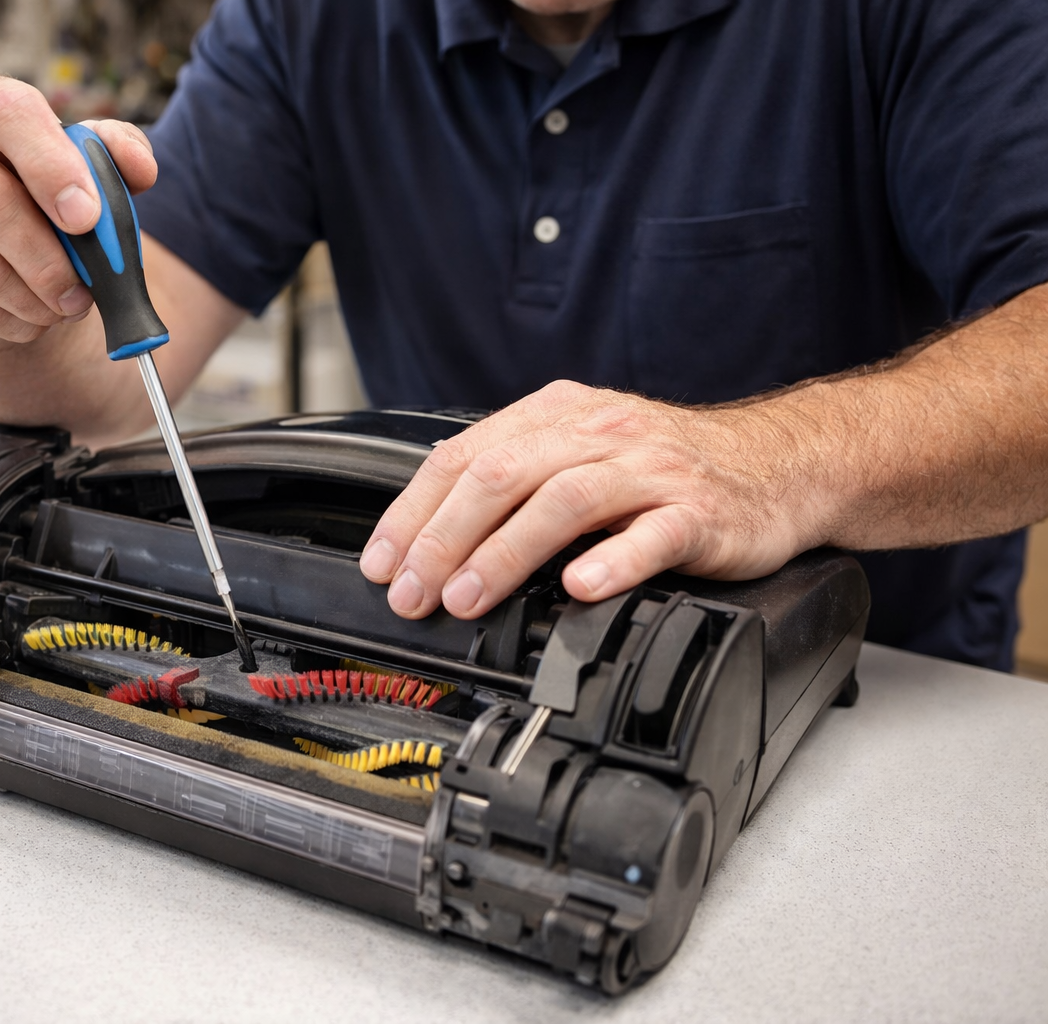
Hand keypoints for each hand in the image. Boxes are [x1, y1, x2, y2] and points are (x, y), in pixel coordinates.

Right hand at [0, 76, 156, 342]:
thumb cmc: (40, 184)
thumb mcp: (84, 157)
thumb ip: (118, 153)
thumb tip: (139, 171)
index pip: (8, 118)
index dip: (50, 168)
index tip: (86, 218)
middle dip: (46, 261)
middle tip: (82, 294)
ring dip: (29, 302)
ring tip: (61, 308)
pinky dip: (2, 323)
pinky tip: (26, 316)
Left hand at [358, 380, 823, 617]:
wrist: (780, 465)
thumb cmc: (669, 470)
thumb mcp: (582, 454)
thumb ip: (516, 478)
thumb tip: (431, 526)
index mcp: (559, 416)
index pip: (465, 456)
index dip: (413, 512)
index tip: (383, 563)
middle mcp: (599, 434)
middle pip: (503, 475)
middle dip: (445, 538)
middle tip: (415, 591)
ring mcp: (651, 470)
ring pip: (565, 500)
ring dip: (507, 552)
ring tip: (470, 596)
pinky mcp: (701, 511)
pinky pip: (655, 534)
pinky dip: (615, 560)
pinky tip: (583, 587)